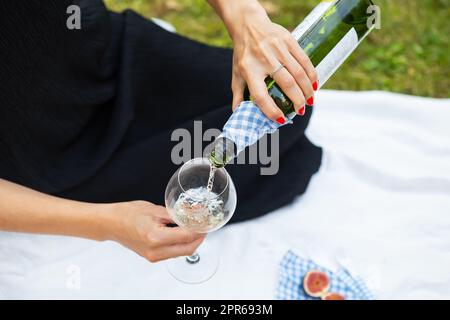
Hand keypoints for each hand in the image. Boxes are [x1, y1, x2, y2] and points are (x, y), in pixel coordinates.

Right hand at [107, 201, 205, 262]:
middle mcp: (155, 251)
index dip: (199, 229)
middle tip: (203, 228)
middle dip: (199, 239)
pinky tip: (182, 235)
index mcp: (156, 237)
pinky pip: (172, 253)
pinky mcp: (152, 257)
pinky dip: (180, 245)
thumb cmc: (128, 214)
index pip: (187, 236)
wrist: (111, 223)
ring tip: (194, 229)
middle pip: (188, 249)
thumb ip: (175, 215)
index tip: (204, 222)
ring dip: (191, 243)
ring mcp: (153, 256)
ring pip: (181, 253)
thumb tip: (191, 216)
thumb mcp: (155, 209)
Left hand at [209, 0, 317, 121]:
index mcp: (249, 69)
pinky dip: (311, 74)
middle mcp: (264, 59)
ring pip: (298, 73)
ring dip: (307, 90)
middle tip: (301, 111)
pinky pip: (304, 59)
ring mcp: (277, 48)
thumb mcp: (236, 73)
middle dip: (297, 100)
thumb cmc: (243, 53)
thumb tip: (238, 113)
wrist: (248, 24)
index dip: (271, 110)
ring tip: (310, 101)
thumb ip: (238, 94)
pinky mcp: (288, 40)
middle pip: (286, 83)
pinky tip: (314, 84)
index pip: (260, 95)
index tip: (280, 120)